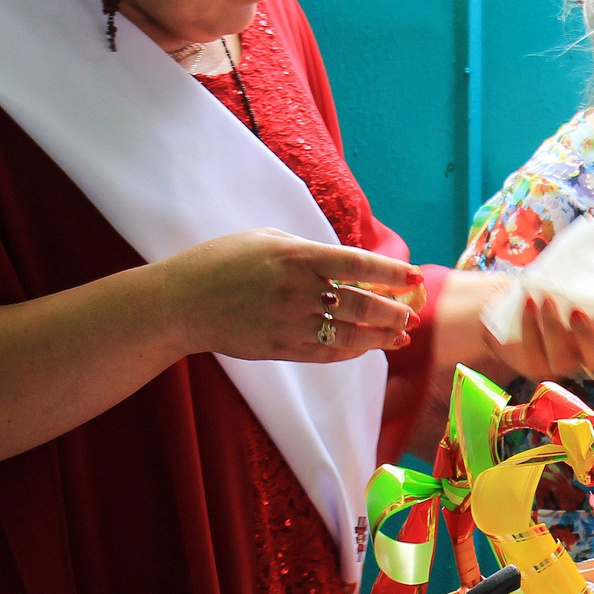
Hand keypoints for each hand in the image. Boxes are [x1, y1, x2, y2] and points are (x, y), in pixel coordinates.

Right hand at [159, 231, 419, 362]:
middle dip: (393, 312)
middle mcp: (297, 290)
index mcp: (296, 256)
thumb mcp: (265, 239)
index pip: (357, 264)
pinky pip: (327, 353)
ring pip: (349, 335)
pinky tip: (366, 348)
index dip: (391, 273)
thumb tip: (347, 264)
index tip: (413, 277)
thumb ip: (307, 251)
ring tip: (400, 335)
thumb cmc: (222, 262)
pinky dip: (351, 351)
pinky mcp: (280, 348)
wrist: (180, 302)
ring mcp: (289, 323)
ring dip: (380, 337)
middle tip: (412, 314)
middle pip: (361, 305)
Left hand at [489, 292, 593, 381]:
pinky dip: (530, 327)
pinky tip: (529, 304)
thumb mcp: (576, 288)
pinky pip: (534, 354)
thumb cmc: (554, 295)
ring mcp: (562, 364)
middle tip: (577, 311)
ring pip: (562, 361)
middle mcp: (587, 354)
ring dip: (554, 328)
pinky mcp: (534, 366)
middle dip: (589, 337)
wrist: (515, 304)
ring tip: (545, 300)